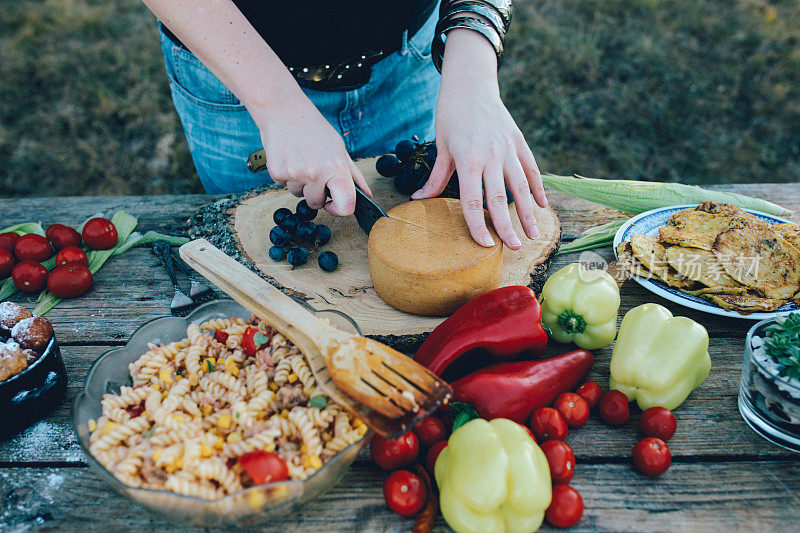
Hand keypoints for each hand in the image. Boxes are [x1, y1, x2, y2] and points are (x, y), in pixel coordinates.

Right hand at [254, 97, 371, 215]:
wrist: (284, 111)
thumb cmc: (315, 130)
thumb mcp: (340, 149)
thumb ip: (354, 175)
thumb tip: (367, 194)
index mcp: (337, 167)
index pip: (346, 206)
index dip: (339, 210)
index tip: (333, 204)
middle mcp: (316, 172)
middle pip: (316, 203)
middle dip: (315, 193)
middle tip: (313, 170)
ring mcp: (295, 173)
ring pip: (298, 195)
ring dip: (299, 183)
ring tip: (300, 160)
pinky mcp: (277, 172)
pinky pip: (283, 186)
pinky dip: (286, 176)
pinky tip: (289, 158)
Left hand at [413, 30, 546, 249]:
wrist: (471, 84)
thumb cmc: (451, 114)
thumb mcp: (441, 146)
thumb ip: (436, 177)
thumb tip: (418, 199)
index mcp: (468, 159)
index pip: (474, 201)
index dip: (479, 225)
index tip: (485, 244)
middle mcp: (491, 156)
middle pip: (500, 199)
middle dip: (508, 226)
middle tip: (515, 248)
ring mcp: (507, 149)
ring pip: (520, 187)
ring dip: (528, 212)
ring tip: (534, 233)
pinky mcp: (519, 142)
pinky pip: (531, 169)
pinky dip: (537, 187)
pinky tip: (542, 204)